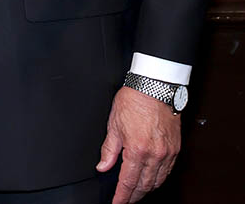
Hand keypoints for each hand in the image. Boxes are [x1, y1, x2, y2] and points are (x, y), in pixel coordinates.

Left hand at [97, 86, 180, 203]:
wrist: (154, 87)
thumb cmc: (133, 100)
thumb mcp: (113, 124)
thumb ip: (109, 149)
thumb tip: (103, 166)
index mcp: (137, 149)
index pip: (128, 181)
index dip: (121, 196)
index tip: (117, 203)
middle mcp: (155, 154)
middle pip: (144, 185)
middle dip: (134, 195)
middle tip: (125, 199)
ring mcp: (167, 153)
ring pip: (157, 181)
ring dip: (146, 189)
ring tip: (137, 192)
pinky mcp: (176, 149)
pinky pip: (167, 171)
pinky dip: (159, 178)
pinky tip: (152, 179)